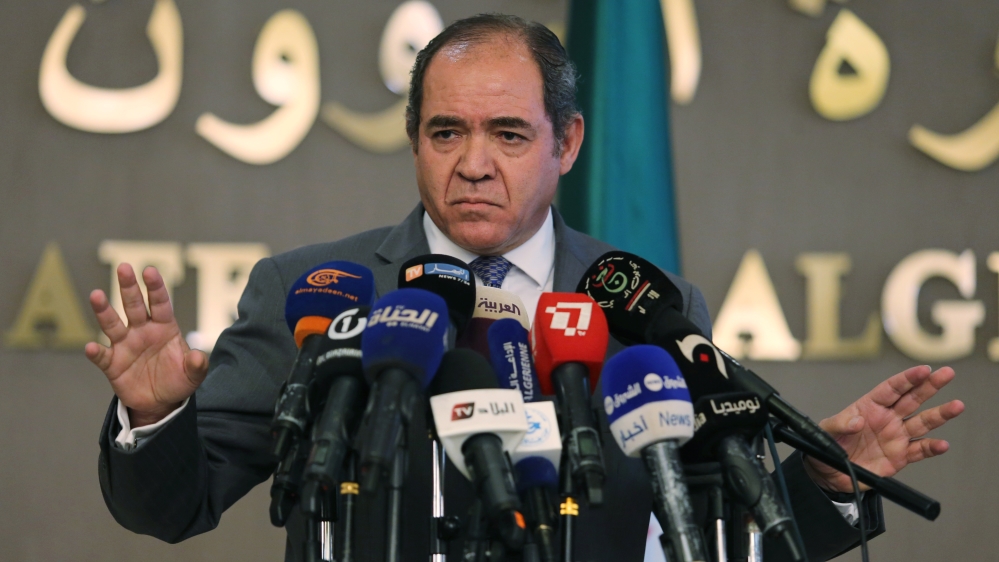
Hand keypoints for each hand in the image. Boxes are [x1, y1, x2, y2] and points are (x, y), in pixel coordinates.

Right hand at [85, 264, 208, 426]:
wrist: (160, 402)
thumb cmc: (177, 381)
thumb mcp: (193, 376)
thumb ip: (197, 366)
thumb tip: (199, 357)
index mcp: (164, 328)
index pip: (160, 303)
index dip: (155, 287)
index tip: (150, 270)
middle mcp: (142, 331)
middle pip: (134, 306)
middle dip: (129, 287)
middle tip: (124, 267)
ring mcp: (125, 346)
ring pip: (113, 324)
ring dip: (104, 310)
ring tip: (96, 295)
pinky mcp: (112, 364)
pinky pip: (102, 356)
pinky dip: (95, 352)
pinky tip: (91, 347)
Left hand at [802, 365, 963, 492]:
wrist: (828, 474)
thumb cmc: (825, 446)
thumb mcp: (825, 431)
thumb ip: (839, 424)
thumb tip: (857, 420)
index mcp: (869, 407)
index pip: (891, 389)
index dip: (907, 379)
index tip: (924, 369)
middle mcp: (887, 419)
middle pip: (913, 399)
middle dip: (930, 385)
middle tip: (948, 373)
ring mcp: (896, 437)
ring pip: (922, 422)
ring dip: (940, 414)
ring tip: (957, 406)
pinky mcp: (900, 457)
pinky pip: (919, 450)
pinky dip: (931, 448)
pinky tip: (942, 445)